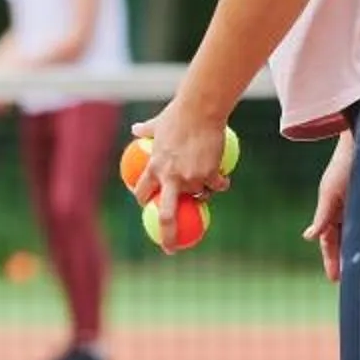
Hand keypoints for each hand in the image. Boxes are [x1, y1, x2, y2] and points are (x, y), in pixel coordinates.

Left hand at [131, 105, 232, 240]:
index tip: (145, 205)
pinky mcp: (210, 174)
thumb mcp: (157, 123)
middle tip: (170, 249)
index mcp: (154, 167)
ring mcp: (191, 178)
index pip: (143, 191)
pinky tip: (224, 181)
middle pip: (166, 216)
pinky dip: (221, 185)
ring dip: (203, 194)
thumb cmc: (177, 114)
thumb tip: (135, 128)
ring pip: (199, 196)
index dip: (142, 200)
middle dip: (167, 237)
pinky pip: (218, 186)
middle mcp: (171, 178)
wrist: (200, 110)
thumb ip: (145, 130)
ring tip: (207, 186)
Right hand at [303, 132, 354, 283]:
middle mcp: (349, 210)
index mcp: (333, 210)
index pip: (330, 242)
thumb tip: (308, 237)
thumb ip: (322, 216)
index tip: (334, 279)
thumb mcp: (331, 193)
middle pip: (347, 242)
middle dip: (347, 260)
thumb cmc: (346, 164)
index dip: (331, 260)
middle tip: (353, 283)